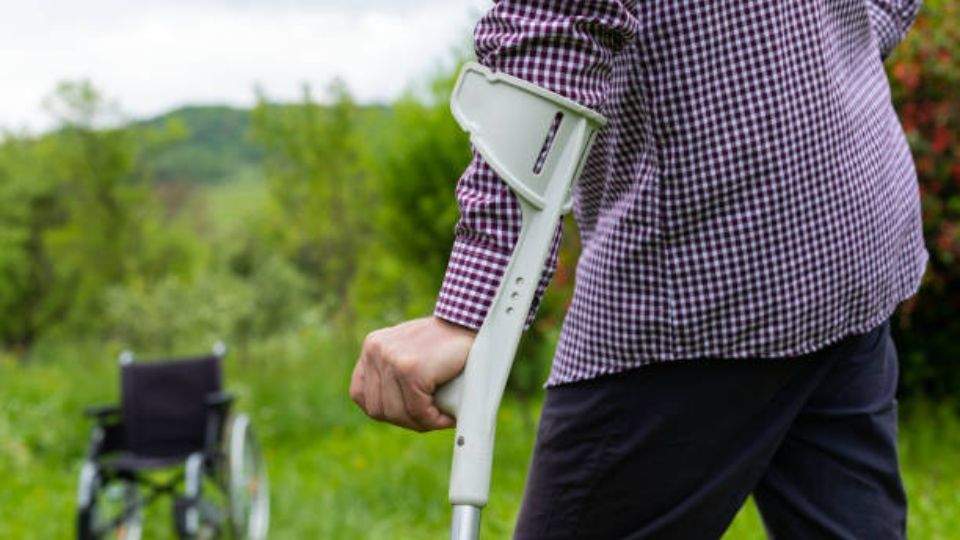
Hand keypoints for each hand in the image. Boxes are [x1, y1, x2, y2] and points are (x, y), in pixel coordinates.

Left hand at [350, 316, 475, 431]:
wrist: (471, 324)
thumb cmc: (447, 344)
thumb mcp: (411, 353)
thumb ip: (394, 373)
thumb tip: (390, 413)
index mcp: (373, 346)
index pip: (360, 394)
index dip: (384, 410)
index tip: (407, 413)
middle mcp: (376, 350)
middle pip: (377, 409)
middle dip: (405, 420)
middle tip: (430, 419)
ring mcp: (391, 359)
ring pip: (396, 413)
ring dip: (421, 422)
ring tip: (440, 417)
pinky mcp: (410, 369)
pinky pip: (417, 410)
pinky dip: (434, 419)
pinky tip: (447, 416)